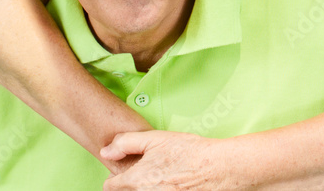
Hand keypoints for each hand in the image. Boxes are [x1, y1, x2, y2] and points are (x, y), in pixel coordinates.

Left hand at [102, 131, 220, 189]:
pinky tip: (172, 186)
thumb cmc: (190, 152)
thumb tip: (106, 151)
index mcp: (135, 181)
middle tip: (149, 174)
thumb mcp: (156, 139)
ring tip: (162, 180)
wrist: (218, 168)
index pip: (110, 187)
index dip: (115, 178)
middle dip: (132, 185)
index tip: (127, 174)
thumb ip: (125, 143)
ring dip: (146, 189)